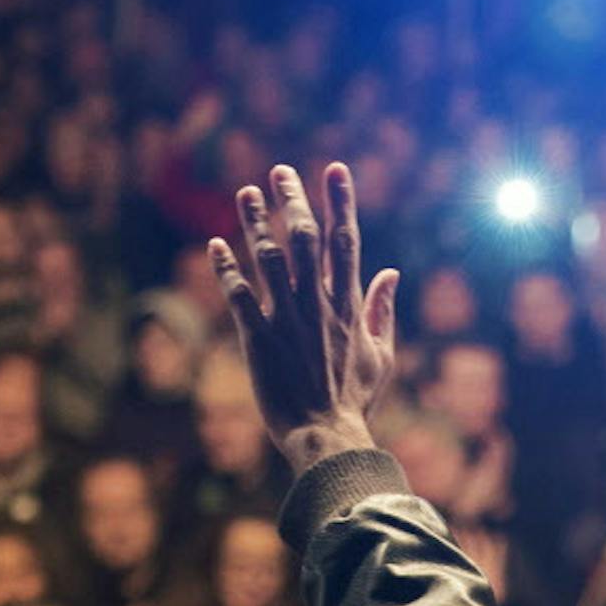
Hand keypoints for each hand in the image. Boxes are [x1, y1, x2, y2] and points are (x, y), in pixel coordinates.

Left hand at [210, 163, 399, 473]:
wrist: (327, 436)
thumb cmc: (355, 399)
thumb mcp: (380, 354)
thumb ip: (382, 310)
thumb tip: (391, 273)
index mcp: (348, 305)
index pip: (346, 241)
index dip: (340, 202)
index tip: (335, 169)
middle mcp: (318, 304)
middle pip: (305, 239)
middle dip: (293, 200)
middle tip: (280, 170)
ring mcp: (287, 319)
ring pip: (269, 259)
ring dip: (256, 222)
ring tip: (244, 193)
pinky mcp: (257, 339)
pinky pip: (239, 295)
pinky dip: (226, 269)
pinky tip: (214, 245)